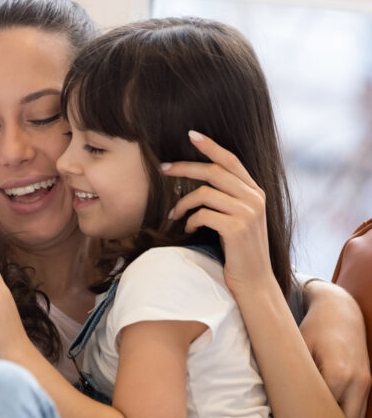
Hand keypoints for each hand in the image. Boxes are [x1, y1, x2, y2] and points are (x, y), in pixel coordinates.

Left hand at [162, 131, 275, 296]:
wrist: (254, 281)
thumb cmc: (239, 251)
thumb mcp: (237, 219)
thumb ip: (227, 198)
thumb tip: (198, 181)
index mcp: (255, 192)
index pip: (231, 160)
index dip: (210, 146)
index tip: (190, 135)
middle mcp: (255, 198)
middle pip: (214, 171)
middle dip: (184, 168)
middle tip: (162, 169)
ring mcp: (248, 213)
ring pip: (204, 193)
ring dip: (182, 203)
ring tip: (173, 215)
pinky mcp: (237, 229)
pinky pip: (203, 215)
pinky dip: (190, 221)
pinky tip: (188, 229)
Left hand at [299, 280, 371, 417]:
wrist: (342, 311)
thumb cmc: (313, 329)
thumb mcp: (296, 348)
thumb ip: (289, 375)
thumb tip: (270, 403)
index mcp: (337, 374)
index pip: (323, 414)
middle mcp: (357, 383)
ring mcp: (366, 384)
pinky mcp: (369, 384)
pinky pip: (359, 412)